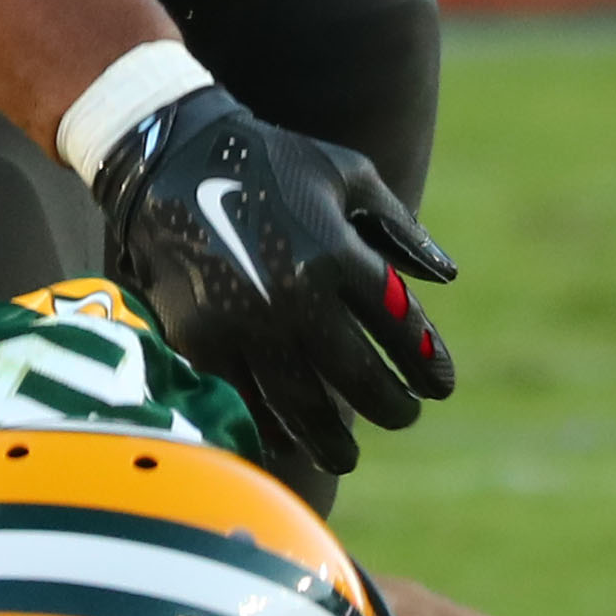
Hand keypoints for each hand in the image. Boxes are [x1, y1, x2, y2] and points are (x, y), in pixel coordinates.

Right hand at [92, 85, 455, 474]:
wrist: (170, 159)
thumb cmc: (271, 161)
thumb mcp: (346, 174)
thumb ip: (398, 225)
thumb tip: (445, 277)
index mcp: (334, 251)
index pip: (398, 326)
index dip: (428, 362)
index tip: (441, 386)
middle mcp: (292, 295)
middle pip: (356, 376)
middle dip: (390, 406)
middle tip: (404, 417)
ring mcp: (243, 322)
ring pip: (300, 404)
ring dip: (330, 438)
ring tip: (346, 455)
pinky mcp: (201, 339)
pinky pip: (244, 399)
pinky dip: (270, 426)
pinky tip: (287, 440)